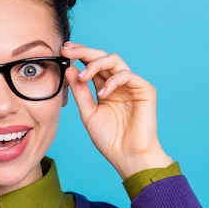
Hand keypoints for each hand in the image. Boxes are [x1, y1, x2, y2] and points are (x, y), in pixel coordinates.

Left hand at [61, 42, 172, 179]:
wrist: (128, 156)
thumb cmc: (110, 139)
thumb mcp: (88, 113)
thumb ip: (80, 92)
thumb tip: (69, 69)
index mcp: (105, 88)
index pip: (92, 65)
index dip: (79, 55)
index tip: (63, 50)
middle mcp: (118, 83)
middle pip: (102, 57)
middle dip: (84, 51)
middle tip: (68, 50)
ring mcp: (132, 85)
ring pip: (114, 60)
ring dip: (95, 63)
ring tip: (83, 76)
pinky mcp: (145, 90)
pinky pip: (127, 75)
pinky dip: (112, 81)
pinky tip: (102, 93)